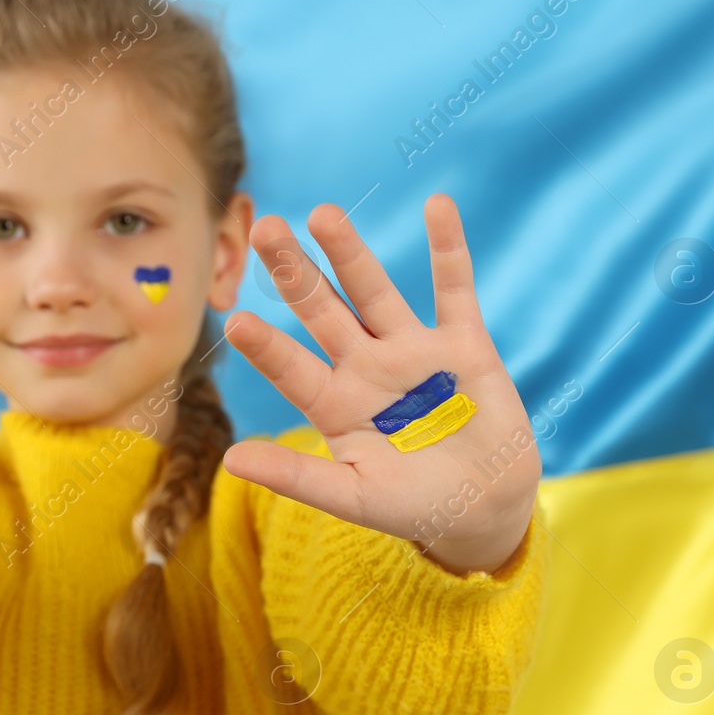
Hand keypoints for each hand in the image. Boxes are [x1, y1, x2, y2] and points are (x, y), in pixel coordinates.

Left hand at [222, 193, 539, 575]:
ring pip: (375, 292)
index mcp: (334, 404)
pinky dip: (449, 249)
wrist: (484, 508)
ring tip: (322, 214)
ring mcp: (412, 351)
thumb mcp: (352, 497)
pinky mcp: (463, 344)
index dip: (266, 347)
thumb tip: (230, 461)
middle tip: (262, 229)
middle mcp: (365, 367)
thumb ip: (296, 477)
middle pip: (322, 311)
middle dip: (294, 273)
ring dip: (350, 253)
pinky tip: (438, 206)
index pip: (291, 368)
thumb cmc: (411, 506)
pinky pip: (454, 289)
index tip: (236, 320)